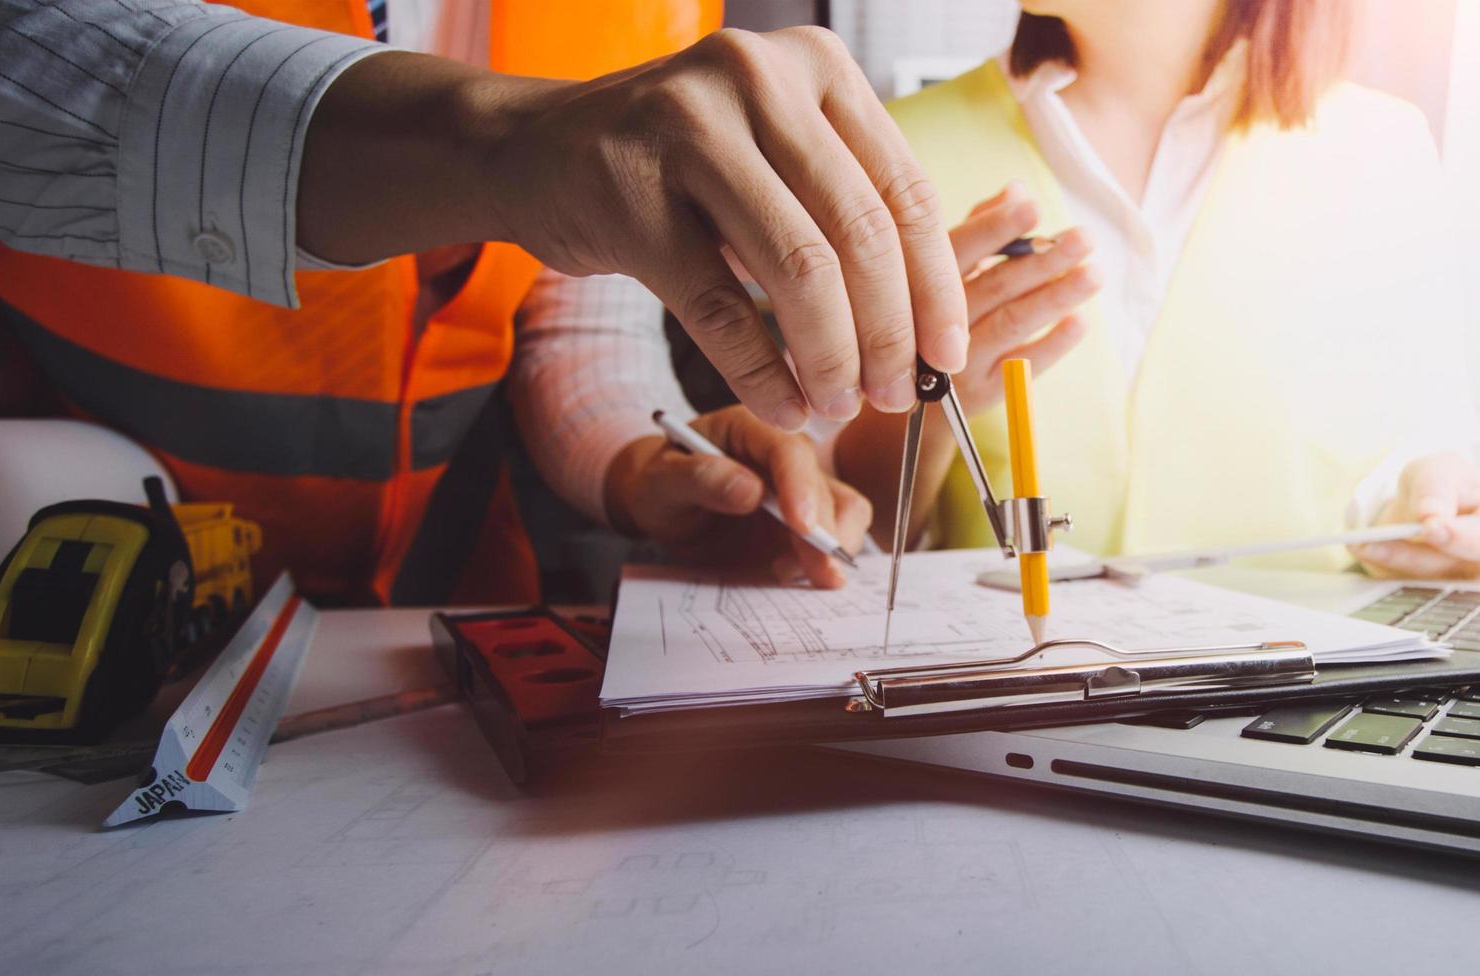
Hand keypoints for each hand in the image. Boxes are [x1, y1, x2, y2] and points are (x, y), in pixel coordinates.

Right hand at [301, 31, 969, 430]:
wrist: (529, 149)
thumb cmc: (680, 166)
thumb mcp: (777, 156)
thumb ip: (850, 210)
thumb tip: (938, 325)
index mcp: (814, 66)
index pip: (904, 189)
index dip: (937, 286)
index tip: (950, 355)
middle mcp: (755, 80)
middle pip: (858, 232)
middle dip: (887, 333)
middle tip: (896, 395)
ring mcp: (684, 129)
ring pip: (795, 269)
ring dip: (829, 358)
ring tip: (838, 404)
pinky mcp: (626, 194)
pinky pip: (719, 304)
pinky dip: (761, 369)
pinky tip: (784, 405)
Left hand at [604, 406, 874, 587]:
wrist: (662, 505)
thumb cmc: (658, 485)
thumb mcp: (660, 481)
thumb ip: (699, 478)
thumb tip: (750, 490)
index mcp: (750, 428)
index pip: (788, 449)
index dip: (801, 486)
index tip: (803, 526)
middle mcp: (785, 453)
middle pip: (823, 484)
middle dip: (826, 530)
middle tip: (820, 571)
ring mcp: (800, 486)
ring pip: (844, 509)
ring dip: (836, 545)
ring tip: (805, 574)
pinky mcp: (808, 519)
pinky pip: (836, 534)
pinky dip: (828, 558)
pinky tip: (794, 572)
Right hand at [939, 184, 1098, 412]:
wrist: (904, 405)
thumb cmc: (926, 324)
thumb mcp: (936, 274)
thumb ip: (976, 231)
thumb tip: (1016, 190)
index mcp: (917, 282)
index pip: (956, 250)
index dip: (995, 228)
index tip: (1033, 206)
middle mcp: (931, 322)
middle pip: (992, 285)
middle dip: (1042, 260)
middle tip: (1084, 238)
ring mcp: (956, 362)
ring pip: (1010, 322)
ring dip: (1056, 296)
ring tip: (1094, 274)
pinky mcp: (981, 395)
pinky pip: (1022, 368)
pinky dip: (1053, 344)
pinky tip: (1080, 321)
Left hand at [1351, 454, 1479, 580]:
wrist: (1428, 507)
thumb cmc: (1447, 486)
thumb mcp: (1439, 470)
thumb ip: (1436, 488)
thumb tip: (1430, 516)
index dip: (1465, 538)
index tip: (1431, 528)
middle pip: (1464, 569)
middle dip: (1420, 556)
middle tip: (1379, 541)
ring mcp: (1479, 588)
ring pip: (1435, 584)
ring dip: (1397, 564)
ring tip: (1365, 543)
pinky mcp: (1448, 600)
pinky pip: (1419, 592)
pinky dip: (1391, 571)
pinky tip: (1368, 552)